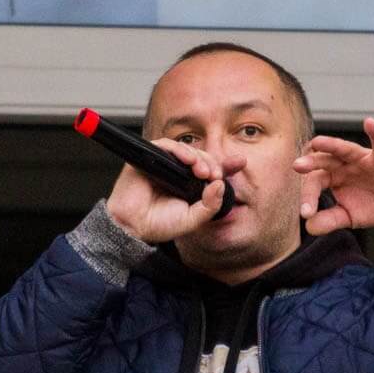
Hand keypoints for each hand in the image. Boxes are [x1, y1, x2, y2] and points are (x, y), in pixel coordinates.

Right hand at [106, 138, 235, 242]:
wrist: (133, 227)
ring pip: (185, 149)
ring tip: (203, 171)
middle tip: (214, 174)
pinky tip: (188, 160)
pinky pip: (165, 145)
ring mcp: (163, 164)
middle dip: (211, 163)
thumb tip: (220, 185)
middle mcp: (177, 173)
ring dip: (198, 156)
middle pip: (200, 157)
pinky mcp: (148, 157)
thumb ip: (209, 205)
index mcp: (189, 186)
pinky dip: (179, 150)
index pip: (210, 170)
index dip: (225, 165)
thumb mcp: (193, 219)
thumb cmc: (159, 224)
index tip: (239, 162)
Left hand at [294, 118, 373, 235]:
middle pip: (324, 161)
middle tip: (297, 165)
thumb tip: (309, 228)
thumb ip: (330, 221)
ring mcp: (363, 159)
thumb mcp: (349, 216)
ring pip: (345, 149)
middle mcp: (344, 164)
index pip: (315, 183)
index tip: (305, 214)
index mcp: (332, 177)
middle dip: (311, 162)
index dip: (309, 197)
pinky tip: (369, 123)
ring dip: (332, 144)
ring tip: (317, 142)